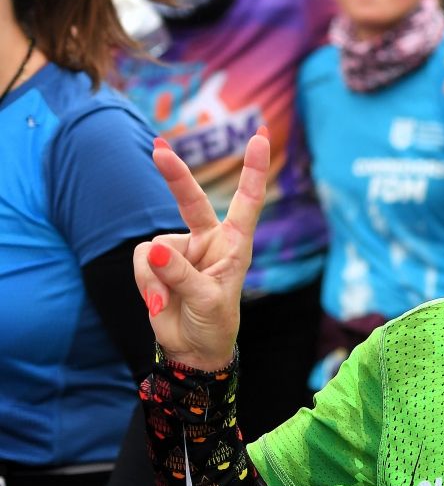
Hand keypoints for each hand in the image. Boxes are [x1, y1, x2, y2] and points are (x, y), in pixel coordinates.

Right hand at [134, 129, 270, 370]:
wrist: (192, 348)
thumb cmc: (214, 323)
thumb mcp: (207, 301)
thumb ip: (181, 275)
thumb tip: (152, 249)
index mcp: (235, 245)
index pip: (247, 203)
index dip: (252, 171)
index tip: (259, 137)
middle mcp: (208, 240)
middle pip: (190, 200)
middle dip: (174, 175)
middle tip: (159, 148)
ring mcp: (179, 249)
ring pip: (154, 247)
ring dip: (156, 277)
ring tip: (169, 301)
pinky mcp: (155, 261)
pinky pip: (141, 261)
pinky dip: (146, 284)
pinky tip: (158, 303)